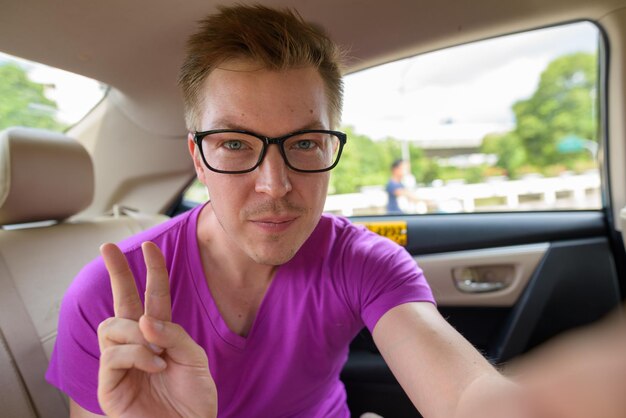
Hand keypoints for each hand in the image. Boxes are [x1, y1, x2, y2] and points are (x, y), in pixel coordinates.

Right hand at [97, 241, 216, 417]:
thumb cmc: (193, 399)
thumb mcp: (194, 358)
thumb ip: (173, 334)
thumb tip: (143, 319)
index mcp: (159, 336)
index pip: (152, 297)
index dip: (152, 271)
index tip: (149, 246)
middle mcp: (136, 345)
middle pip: (120, 302)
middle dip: (116, 272)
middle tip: (107, 247)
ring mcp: (119, 364)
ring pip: (112, 326)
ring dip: (136, 332)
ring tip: (157, 353)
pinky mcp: (109, 385)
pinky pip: (114, 355)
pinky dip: (137, 355)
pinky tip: (155, 366)